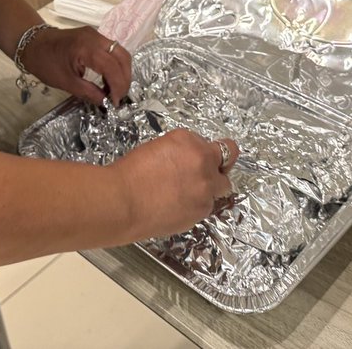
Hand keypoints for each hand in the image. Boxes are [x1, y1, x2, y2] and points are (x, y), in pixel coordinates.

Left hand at [22, 26, 131, 105]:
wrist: (32, 43)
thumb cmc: (45, 63)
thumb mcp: (66, 82)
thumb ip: (88, 92)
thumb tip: (105, 102)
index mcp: (86, 49)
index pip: (112, 67)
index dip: (118, 86)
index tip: (116, 102)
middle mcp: (95, 37)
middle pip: (122, 56)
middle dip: (125, 78)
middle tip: (120, 96)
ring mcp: (95, 34)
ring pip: (120, 51)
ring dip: (122, 71)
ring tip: (116, 89)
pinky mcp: (94, 35)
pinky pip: (112, 49)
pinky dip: (115, 64)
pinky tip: (109, 78)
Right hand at [113, 129, 239, 238]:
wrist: (123, 202)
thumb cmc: (130, 175)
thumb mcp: (157, 149)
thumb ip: (182, 152)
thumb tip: (189, 161)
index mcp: (189, 141)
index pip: (214, 143)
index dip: (208, 152)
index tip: (206, 157)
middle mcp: (203, 161)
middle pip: (228, 160)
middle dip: (218, 167)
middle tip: (203, 174)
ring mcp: (206, 187)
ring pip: (221, 187)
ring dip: (209, 188)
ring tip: (187, 194)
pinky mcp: (202, 210)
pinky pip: (207, 206)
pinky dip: (197, 206)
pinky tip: (177, 206)